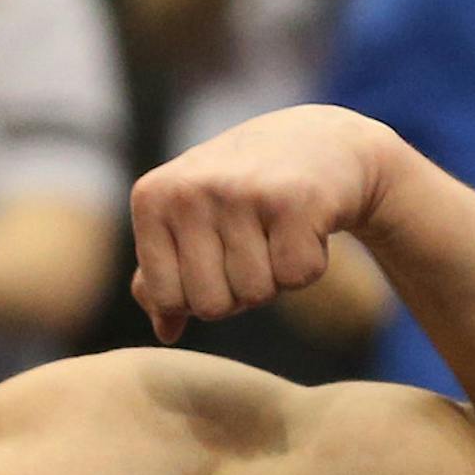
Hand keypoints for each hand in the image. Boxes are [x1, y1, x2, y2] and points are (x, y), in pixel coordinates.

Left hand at [129, 105, 397, 343]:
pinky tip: (307, 224)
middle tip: (254, 242)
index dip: (198, 293)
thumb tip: (166, 332)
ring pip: (254, 294)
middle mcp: (190, 190)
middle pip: (210, 305)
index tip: (216, 254)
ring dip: (274, 276)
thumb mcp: (188, 222)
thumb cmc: (243, 193)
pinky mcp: (296, 199)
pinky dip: (309, 262)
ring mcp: (241, 191)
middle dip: (238, 291)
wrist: (322, 142)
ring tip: (277, 229)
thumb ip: (162, 277)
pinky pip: (296, 277)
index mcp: (152, 197)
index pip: (165, 298)